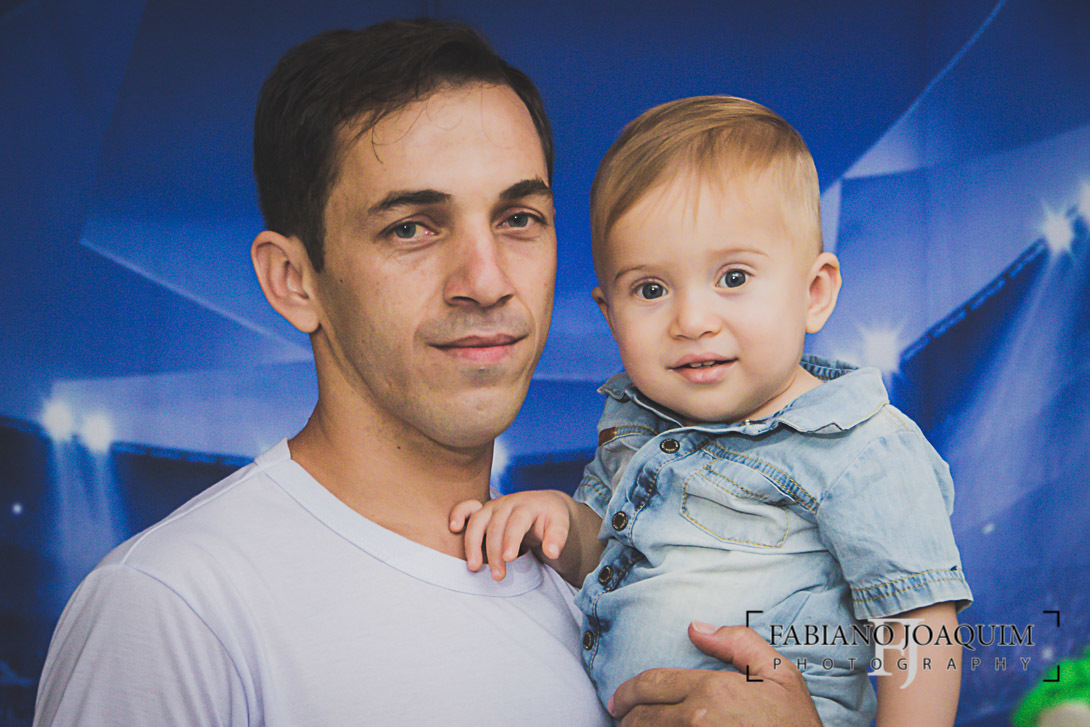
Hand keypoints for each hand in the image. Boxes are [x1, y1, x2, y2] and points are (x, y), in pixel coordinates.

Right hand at [449, 491, 572, 579]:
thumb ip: (557, 537)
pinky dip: (458, 514)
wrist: (544, 506)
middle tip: (498, 576)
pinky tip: (454, 528)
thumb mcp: (560, 525)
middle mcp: (508, 504)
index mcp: (527, 505)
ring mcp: (493, 506)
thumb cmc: (551, 518)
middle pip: (496, 526)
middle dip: (494, 552)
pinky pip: (467, 508)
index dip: (511, 539)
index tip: (508, 559)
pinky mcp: (484, 511)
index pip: (517, 522)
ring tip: (474, 567)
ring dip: (473, 544)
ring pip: (478, 521)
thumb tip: (552, 552)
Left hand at [608, 622, 821, 725]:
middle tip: (623, 717)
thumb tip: (696, 629)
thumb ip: (739, 643)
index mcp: (710, 691)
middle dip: (627, 716)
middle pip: (641, 718)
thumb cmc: (795, 724)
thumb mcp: (780, 674)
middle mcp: (695, 721)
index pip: (651, 685)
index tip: (618, 700)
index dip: (628, 692)